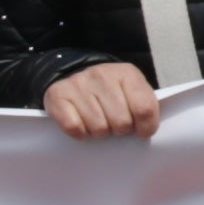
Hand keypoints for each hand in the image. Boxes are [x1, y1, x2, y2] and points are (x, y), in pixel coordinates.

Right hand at [43, 63, 161, 139]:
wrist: (75, 72)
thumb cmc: (111, 90)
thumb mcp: (132, 90)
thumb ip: (144, 106)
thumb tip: (145, 131)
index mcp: (126, 73)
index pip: (144, 108)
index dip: (146, 127)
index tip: (142, 132)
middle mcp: (101, 75)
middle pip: (121, 122)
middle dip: (120, 129)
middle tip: (114, 122)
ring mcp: (78, 84)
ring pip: (98, 128)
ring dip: (99, 132)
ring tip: (98, 121)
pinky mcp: (57, 95)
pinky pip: (75, 128)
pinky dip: (80, 133)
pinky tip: (82, 123)